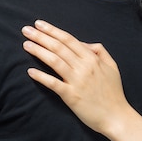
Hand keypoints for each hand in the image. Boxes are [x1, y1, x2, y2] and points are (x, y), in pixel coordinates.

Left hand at [22, 20, 128, 134]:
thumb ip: (99, 51)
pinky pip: (53, 83)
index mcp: (92, 58)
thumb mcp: (112, 66)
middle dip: (41, 36)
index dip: (53, 30)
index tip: (39, 24)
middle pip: (59, 47)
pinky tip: (30, 71)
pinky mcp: (71, 96)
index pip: (69, 39)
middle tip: (26, 30)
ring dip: (39, 51)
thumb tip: (84, 43)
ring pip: (55, 61)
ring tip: (26, 44)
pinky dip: (41, 76)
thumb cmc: (114, 92)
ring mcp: (77, 81)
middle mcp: (84, 67)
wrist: (116, 116)